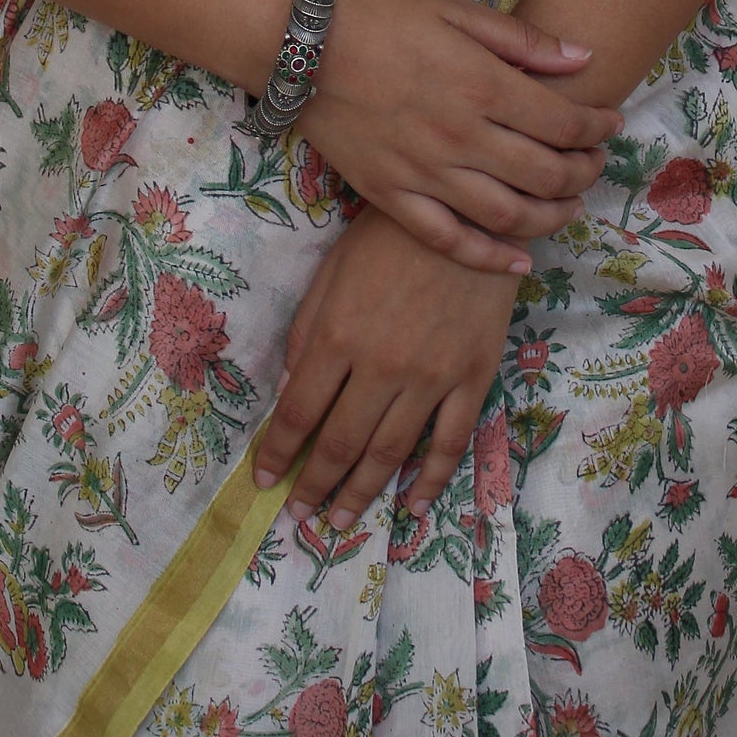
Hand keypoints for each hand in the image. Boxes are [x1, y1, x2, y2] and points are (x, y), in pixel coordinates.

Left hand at [252, 208, 520, 527]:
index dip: (278, 452)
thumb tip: (287, 394)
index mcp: (339, 336)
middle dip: (313, 485)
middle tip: (298, 517)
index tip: (263, 480)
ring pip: (390, 452)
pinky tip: (411, 505)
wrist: (468, 214)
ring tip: (340, 522)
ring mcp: (432, 376)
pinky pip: (450, 441)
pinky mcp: (473, 377)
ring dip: (361, 493)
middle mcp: (382, 365)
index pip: (299, 413)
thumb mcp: (332, 271)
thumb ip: (307, 333)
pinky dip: (431, 479)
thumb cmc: (388, 237)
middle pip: (340, 443)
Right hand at [298, 0, 620, 274]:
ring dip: (551, 217)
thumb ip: (520, 39)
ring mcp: (426, 173)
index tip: (611, 125)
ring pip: (507, 215)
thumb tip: (582, 59)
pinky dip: (489, 258)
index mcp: (481, 84)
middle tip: (595, 164)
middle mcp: (461, 137)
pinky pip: (448, 240)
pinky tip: (519, 261)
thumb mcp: (452, 8)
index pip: (563, 122)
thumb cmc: (377, 14)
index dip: (598, 129)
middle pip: (546, 174)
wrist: (298, 42)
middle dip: (584, 173)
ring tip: (569, 207)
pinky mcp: (392, 196)